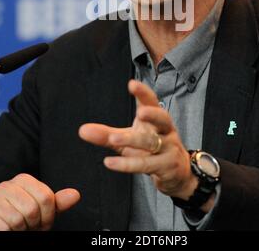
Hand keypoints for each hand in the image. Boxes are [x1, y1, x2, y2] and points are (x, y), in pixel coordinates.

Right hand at [0, 173, 79, 230]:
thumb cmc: (18, 217)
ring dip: (20, 230)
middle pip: (33, 209)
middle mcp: (8, 185)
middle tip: (28, 226)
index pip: (46, 197)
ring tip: (17, 227)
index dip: (47, 216)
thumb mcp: (41, 210)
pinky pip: (4, 227)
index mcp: (23, 180)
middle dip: (33, 224)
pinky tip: (6, 228)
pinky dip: (8, 232)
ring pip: (18, 219)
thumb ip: (56, 203)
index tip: (42, 221)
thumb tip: (75, 195)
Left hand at [79, 79, 197, 199]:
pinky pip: (146, 164)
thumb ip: (106, 135)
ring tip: (113, 139)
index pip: (152, 101)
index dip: (143, 93)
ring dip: (133, 140)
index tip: (132, 84)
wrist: (177, 173)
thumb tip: (82, 130)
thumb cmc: (150, 149)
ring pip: (151, 143)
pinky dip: (127, 164)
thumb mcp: (128, 140)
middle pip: (162, 119)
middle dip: (153, 114)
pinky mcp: (166, 167)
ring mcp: (168, 148)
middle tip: (140, 112)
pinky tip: (110, 162)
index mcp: (156, 119)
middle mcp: (165, 130)